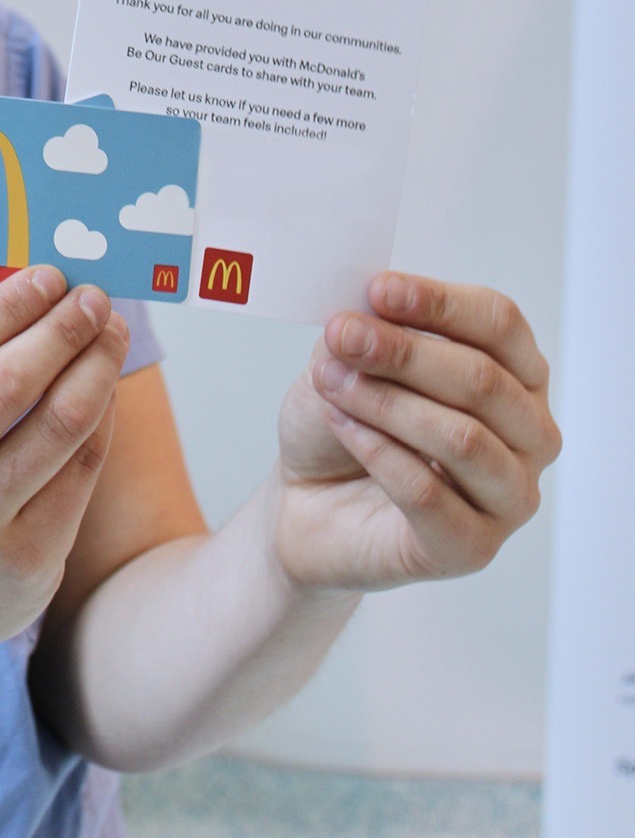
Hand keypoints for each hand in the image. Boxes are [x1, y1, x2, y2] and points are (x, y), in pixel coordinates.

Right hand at [0, 267, 129, 684]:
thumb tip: (19, 298)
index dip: (6, 307)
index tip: (46, 277)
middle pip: (6, 387)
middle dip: (59, 330)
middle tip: (90, 298)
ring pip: (55, 428)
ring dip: (94, 367)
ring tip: (109, 333)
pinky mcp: (26, 563)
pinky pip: (78, 472)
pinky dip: (99, 419)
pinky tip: (104, 388)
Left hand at [273, 273, 560, 591]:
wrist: (309, 501)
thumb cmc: (345, 424)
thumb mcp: (348, 360)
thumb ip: (367, 332)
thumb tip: (367, 313)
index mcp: (516, 374)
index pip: (499, 324)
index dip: (440, 303)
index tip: (378, 290)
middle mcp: (528, 434)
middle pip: (483, 379)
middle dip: (403, 352)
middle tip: (340, 335)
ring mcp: (510, 497)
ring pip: (462, 438)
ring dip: (387, 403)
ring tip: (332, 383)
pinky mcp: (473, 548)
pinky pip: (428, 494)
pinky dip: (376, 452)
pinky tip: (342, 426)